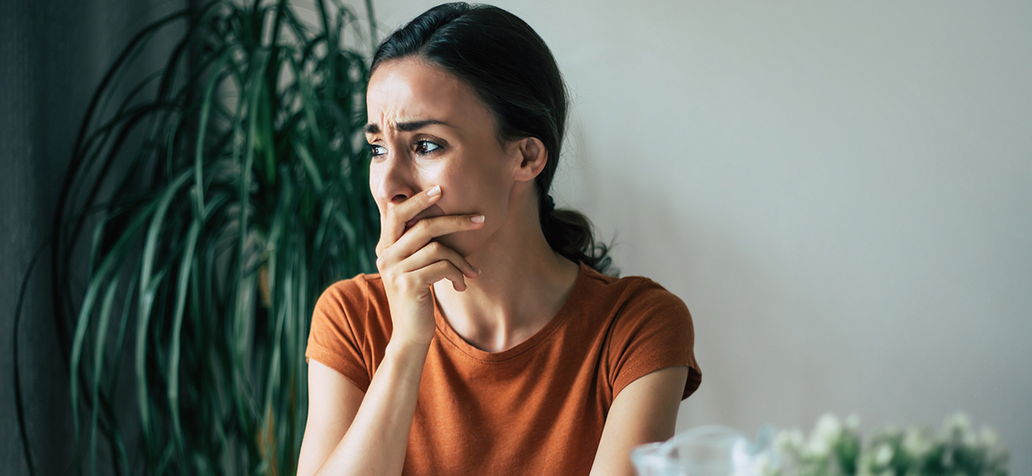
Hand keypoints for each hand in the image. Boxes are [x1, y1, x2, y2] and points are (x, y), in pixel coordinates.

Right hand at [375, 185, 483, 347]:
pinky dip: (457, 273)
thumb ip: (419, 245)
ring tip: (473, 272)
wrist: (410, 334)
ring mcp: (394, 270)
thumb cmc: (418, 297)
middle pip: (424, 226)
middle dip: (456, 220)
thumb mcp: (415, 268)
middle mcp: (385, 255)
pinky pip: (442, 267)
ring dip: (462, 259)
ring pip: (438, 248)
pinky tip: (461, 285)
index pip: (397, 212)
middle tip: (480, 220)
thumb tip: (445, 218)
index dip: (418, 199)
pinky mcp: (408, 284)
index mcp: (385, 247)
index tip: (441, 189)